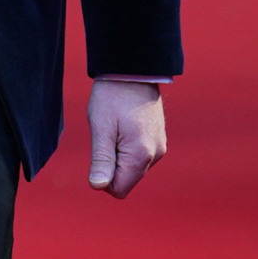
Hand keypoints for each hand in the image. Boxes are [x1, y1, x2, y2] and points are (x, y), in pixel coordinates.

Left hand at [87, 79, 165, 198]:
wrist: (132, 69)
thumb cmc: (112, 96)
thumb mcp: (101, 127)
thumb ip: (101, 159)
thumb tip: (98, 187)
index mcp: (141, 155)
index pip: (119, 189)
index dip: (103, 177)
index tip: (98, 150)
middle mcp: (155, 155)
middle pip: (127, 179)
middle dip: (111, 164)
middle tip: (106, 134)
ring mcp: (159, 146)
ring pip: (133, 167)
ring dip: (119, 154)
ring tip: (115, 126)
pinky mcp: (159, 138)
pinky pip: (140, 155)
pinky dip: (127, 146)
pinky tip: (123, 124)